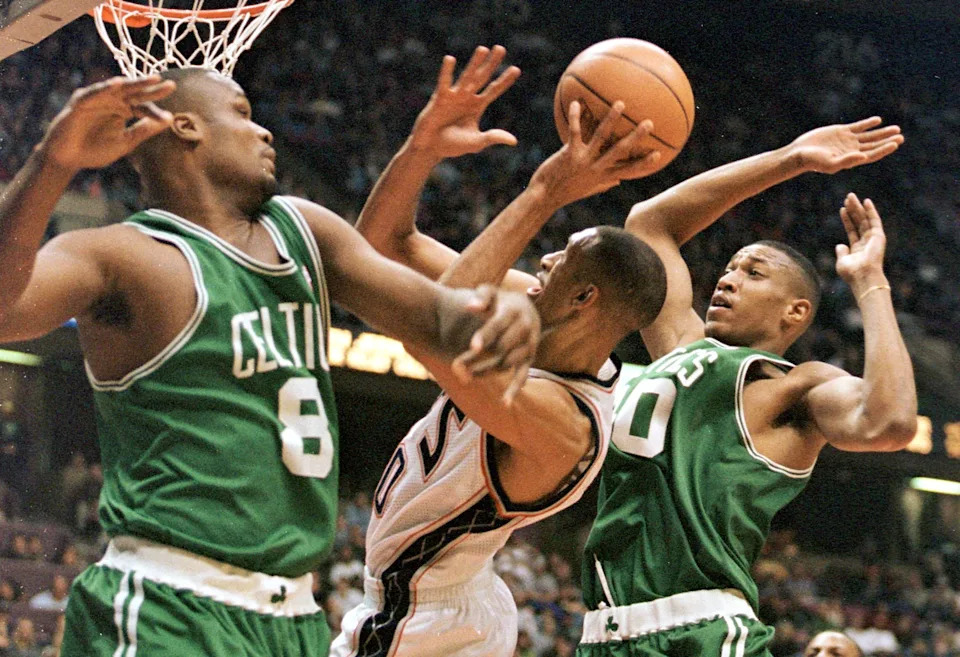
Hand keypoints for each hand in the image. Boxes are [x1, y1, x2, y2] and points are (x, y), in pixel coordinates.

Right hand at [38, 76, 175, 171]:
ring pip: (118, 88)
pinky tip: (117, 84)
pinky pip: (94, 93)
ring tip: (151, 79)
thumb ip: (144, 130)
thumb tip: (169, 119)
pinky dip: (105, 88)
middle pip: (135, 93)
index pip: (143, 107)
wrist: (68, 158)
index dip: (156, 111)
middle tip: (171, 85)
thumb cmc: (95, 150)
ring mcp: (97, 99)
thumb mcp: (125, 141)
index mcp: (123, 110)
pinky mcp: (81, 101)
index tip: (170, 118)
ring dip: (134, 83)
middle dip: (152, 88)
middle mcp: (112, 101)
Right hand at [408, 45, 520, 159]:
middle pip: (482, 78)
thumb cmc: (452, 146)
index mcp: (477, 106)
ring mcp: (454, 96)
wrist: (431, 148)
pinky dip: (446, 72)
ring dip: (475, 63)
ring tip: (483, 49)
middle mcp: (467, 97)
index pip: (494, 90)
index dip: (504, 81)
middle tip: (501, 48)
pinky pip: (444, 83)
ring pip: (466, 77)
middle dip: (491, 64)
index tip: (516, 69)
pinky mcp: (440, 98)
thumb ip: (493, 138)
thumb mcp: (476, 143)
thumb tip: (514, 141)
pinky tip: (450, 59)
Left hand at [451, 285, 539, 404]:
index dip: (485, 336)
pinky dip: (515, 389)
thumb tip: (470, 307)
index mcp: (514, 311)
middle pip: (500, 348)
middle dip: (478, 359)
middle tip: (456, 366)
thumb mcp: (490, 291)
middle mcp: (525, 328)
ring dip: (486, 372)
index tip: (472, 348)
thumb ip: (481, 297)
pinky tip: (505, 403)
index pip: (498, 325)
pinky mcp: (529, 357)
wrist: (526, 307)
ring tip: (464, 377)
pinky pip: (523, 374)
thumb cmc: (500, 300)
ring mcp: (529, 344)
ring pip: (506, 363)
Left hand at [530, 100, 661, 206]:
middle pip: (620, 151)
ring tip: (620, 104)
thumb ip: (604, 184)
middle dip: (635, 137)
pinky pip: (575, 131)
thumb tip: (619, 180)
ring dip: (611, 120)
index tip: (659, 154)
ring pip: (601, 137)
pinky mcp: (569, 154)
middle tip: (649, 123)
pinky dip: (576, 116)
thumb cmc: (565, 192)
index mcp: (604, 177)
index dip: (645, 163)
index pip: (629, 170)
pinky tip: (577, 102)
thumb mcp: (588, 190)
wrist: (544, 197)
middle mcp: (596, 168)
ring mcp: (583, 160)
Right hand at [789, 117, 902, 173]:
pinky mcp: (841, 132)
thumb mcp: (830, 164)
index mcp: (852, 159)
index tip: (895, 143)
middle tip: (900, 136)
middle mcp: (852, 150)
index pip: (872, 155)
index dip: (884, 149)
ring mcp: (847, 141)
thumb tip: (863, 156)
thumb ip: (847, 161)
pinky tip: (877, 120)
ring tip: (896, 129)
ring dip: (882, 133)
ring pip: (869, 136)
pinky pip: (858, 127)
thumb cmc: (813, 162)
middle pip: (874, 145)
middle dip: (887, 140)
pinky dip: (868, 124)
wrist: (799, 153)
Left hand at [836, 193, 886, 285]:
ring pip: (864, 219)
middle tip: (847, 197)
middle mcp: (867, 242)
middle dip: (853, 209)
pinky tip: (866, 201)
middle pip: (858, 222)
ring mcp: (873, 238)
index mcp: (858, 249)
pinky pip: (874, 220)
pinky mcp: (879, 236)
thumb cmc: (851, 273)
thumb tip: (840, 245)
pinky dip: (871, 210)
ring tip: (851, 196)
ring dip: (858, 207)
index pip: (852, 230)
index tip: (842, 209)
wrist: (863, 276)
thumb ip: (841, 253)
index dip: (847, 219)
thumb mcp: (842, 262)